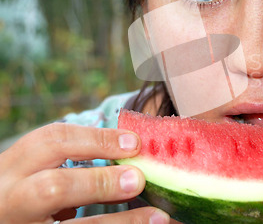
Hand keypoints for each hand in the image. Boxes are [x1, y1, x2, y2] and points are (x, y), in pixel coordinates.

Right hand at [0, 123, 169, 223]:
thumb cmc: (26, 196)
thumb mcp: (36, 174)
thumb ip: (73, 166)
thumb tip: (133, 160)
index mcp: (12, 169)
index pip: (50, 142)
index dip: (97, 139)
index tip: (135, 143)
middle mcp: (9, 201)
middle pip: (52, 188)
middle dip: (101, 182)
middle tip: (139, 179)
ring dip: (120, 222)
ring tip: (157, 217)